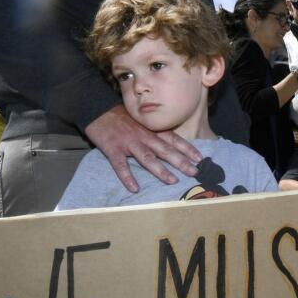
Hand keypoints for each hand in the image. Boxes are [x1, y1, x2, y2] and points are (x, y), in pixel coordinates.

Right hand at [84, 105, 201, 190]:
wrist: (97, 109)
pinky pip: (121, 165)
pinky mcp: (113, 149)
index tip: (200, 158)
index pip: (173, 139)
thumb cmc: (121, 116)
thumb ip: (154, 131)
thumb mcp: (142, 120)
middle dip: (181, 162)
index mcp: (151, 130)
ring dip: (160, 170)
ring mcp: (128, 143)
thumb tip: (170, 143)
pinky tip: (134, 188)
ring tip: (172, 181)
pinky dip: (127, 177)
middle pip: (165, 150)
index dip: (187, 149)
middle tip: (194, 172)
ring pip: (147, 158)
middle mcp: (143, 136)